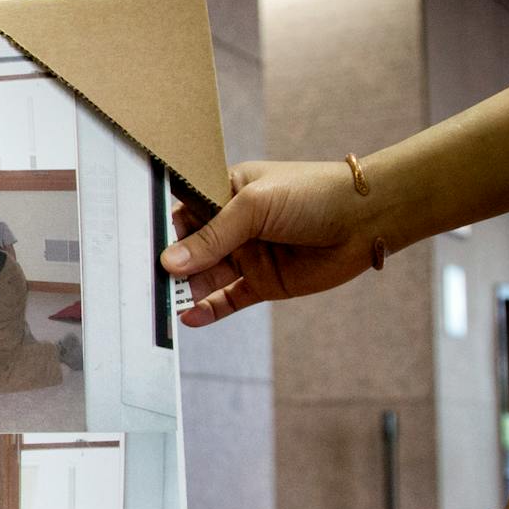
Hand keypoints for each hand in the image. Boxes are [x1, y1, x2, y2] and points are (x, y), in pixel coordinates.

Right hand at [160, 160, 382, 326]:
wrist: (367, 220)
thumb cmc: (313, 195)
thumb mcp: (255, 206)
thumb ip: (212, 237)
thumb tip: (171, 262)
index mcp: (227, 191)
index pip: (184, 211)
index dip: (164, 229)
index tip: (140, 246)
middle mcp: (234, 225)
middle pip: (192, 249)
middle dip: (171, 265)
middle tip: (147, 281)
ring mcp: (248, 255)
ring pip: (207, 277)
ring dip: (186, 290)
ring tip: (165, 302)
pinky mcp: (264, 283)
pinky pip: (229, 300)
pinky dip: (209, 310)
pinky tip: (190, 317)